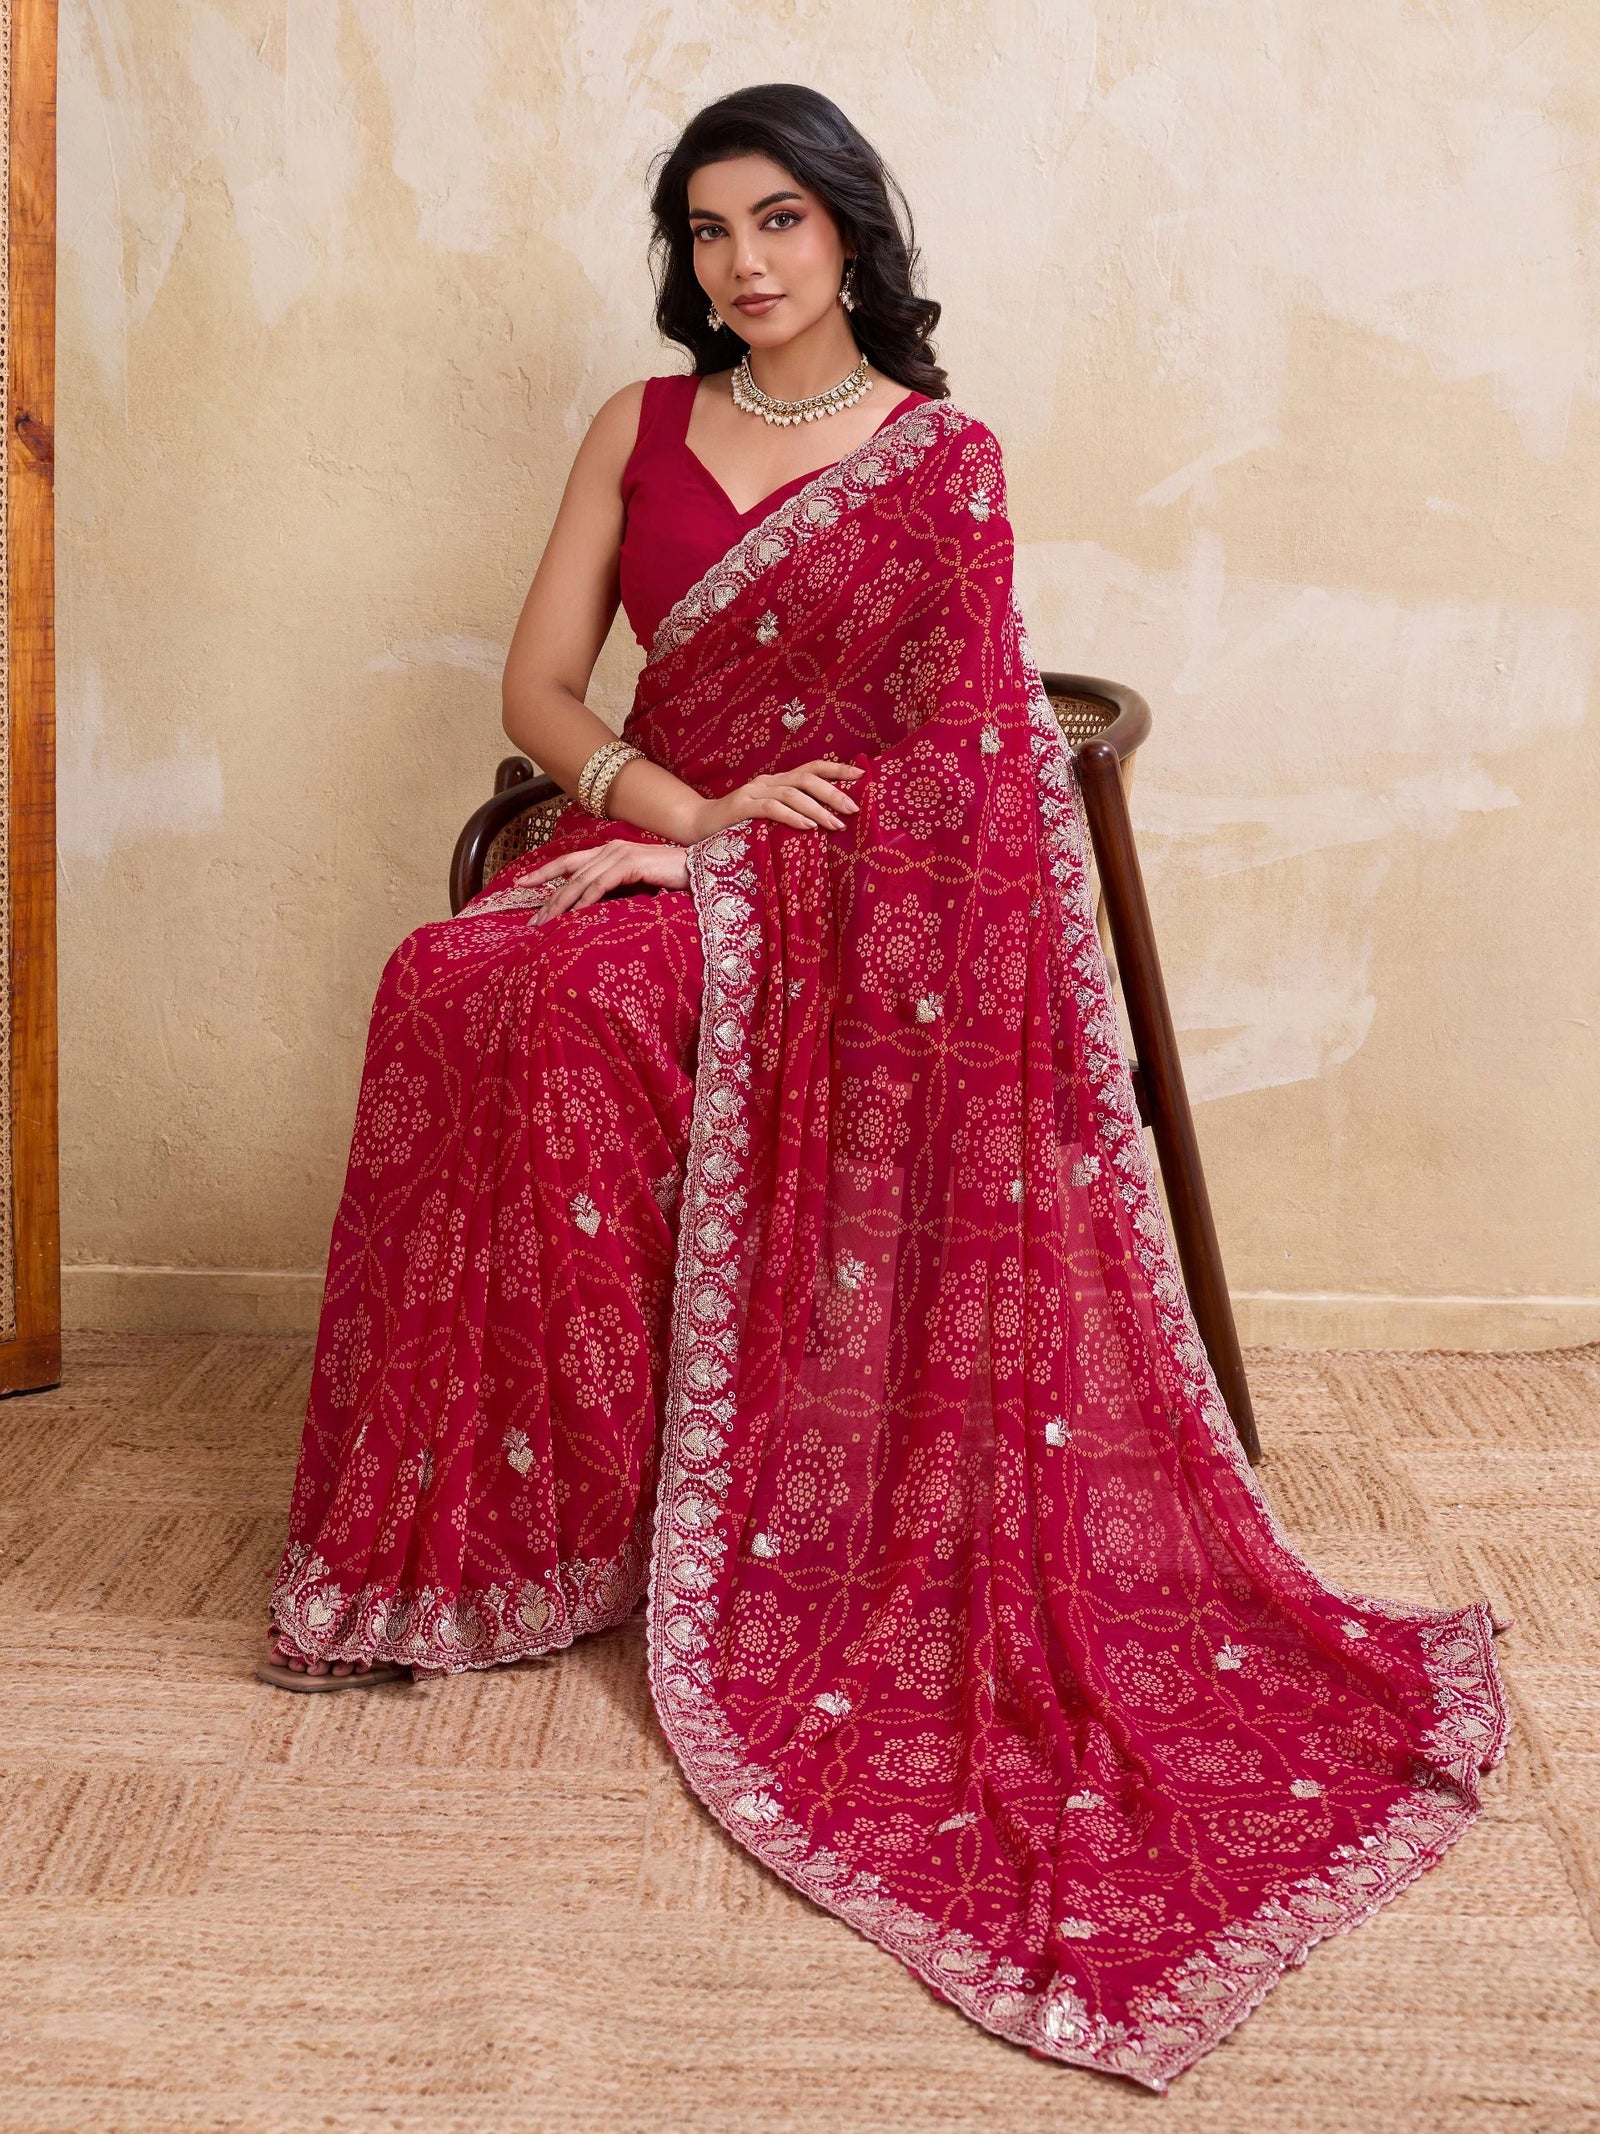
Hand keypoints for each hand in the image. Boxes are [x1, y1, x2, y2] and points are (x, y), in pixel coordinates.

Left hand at [523, 837, 689, 922]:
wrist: (701, 869)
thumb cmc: (672, 880)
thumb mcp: (636, 886)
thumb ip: (615, 890)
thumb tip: (592, 910)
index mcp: (609, 852)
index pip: (568, 862)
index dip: (543, 872)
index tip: (520, 884)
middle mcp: (610, 849)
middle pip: (568, 873)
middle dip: (546, 898)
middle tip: (530, 921)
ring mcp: (620, 854)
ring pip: (580, 881)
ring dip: (560, 904)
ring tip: (545, 924)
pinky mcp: (631, 864)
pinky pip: (601, 884)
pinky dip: (585, 900)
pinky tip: (573, 915)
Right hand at [686, 759, 864, 842]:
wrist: (697, 827)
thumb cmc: (738, 826)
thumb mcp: (769, 818)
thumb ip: (791, 814)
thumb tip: (827, 823)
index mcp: (777, 781)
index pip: (812, 769)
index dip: (837, 769)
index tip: (862, 776)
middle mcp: (767, 781)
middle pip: (807, 779)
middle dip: (833, 792)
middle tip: (853, 808)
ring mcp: (753, 792)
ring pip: (792, 793)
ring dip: (817, 809)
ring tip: (836, 824)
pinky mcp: (741, 806)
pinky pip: (771, 808)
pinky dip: (792, 817)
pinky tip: (808, 827)